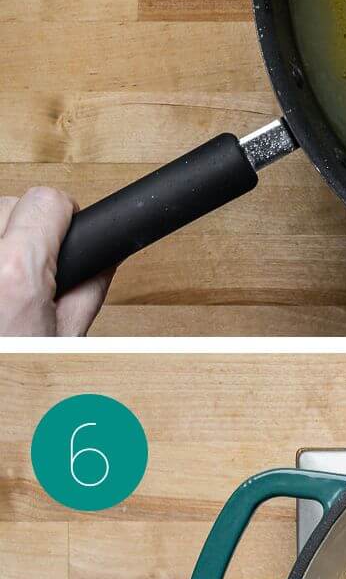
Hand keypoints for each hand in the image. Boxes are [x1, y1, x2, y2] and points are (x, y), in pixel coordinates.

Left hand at [0, 188, 110, 336]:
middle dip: (30, 225)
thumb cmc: (8, 378)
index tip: (68, 227)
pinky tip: (1, 283)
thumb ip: (88, 290)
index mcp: (16, 272)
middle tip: (42, 262)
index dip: (66, 211)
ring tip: (14, 276)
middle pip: (9, 203)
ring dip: (6, 238)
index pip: (46, 200)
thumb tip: (103, 261)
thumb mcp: (66, 336)